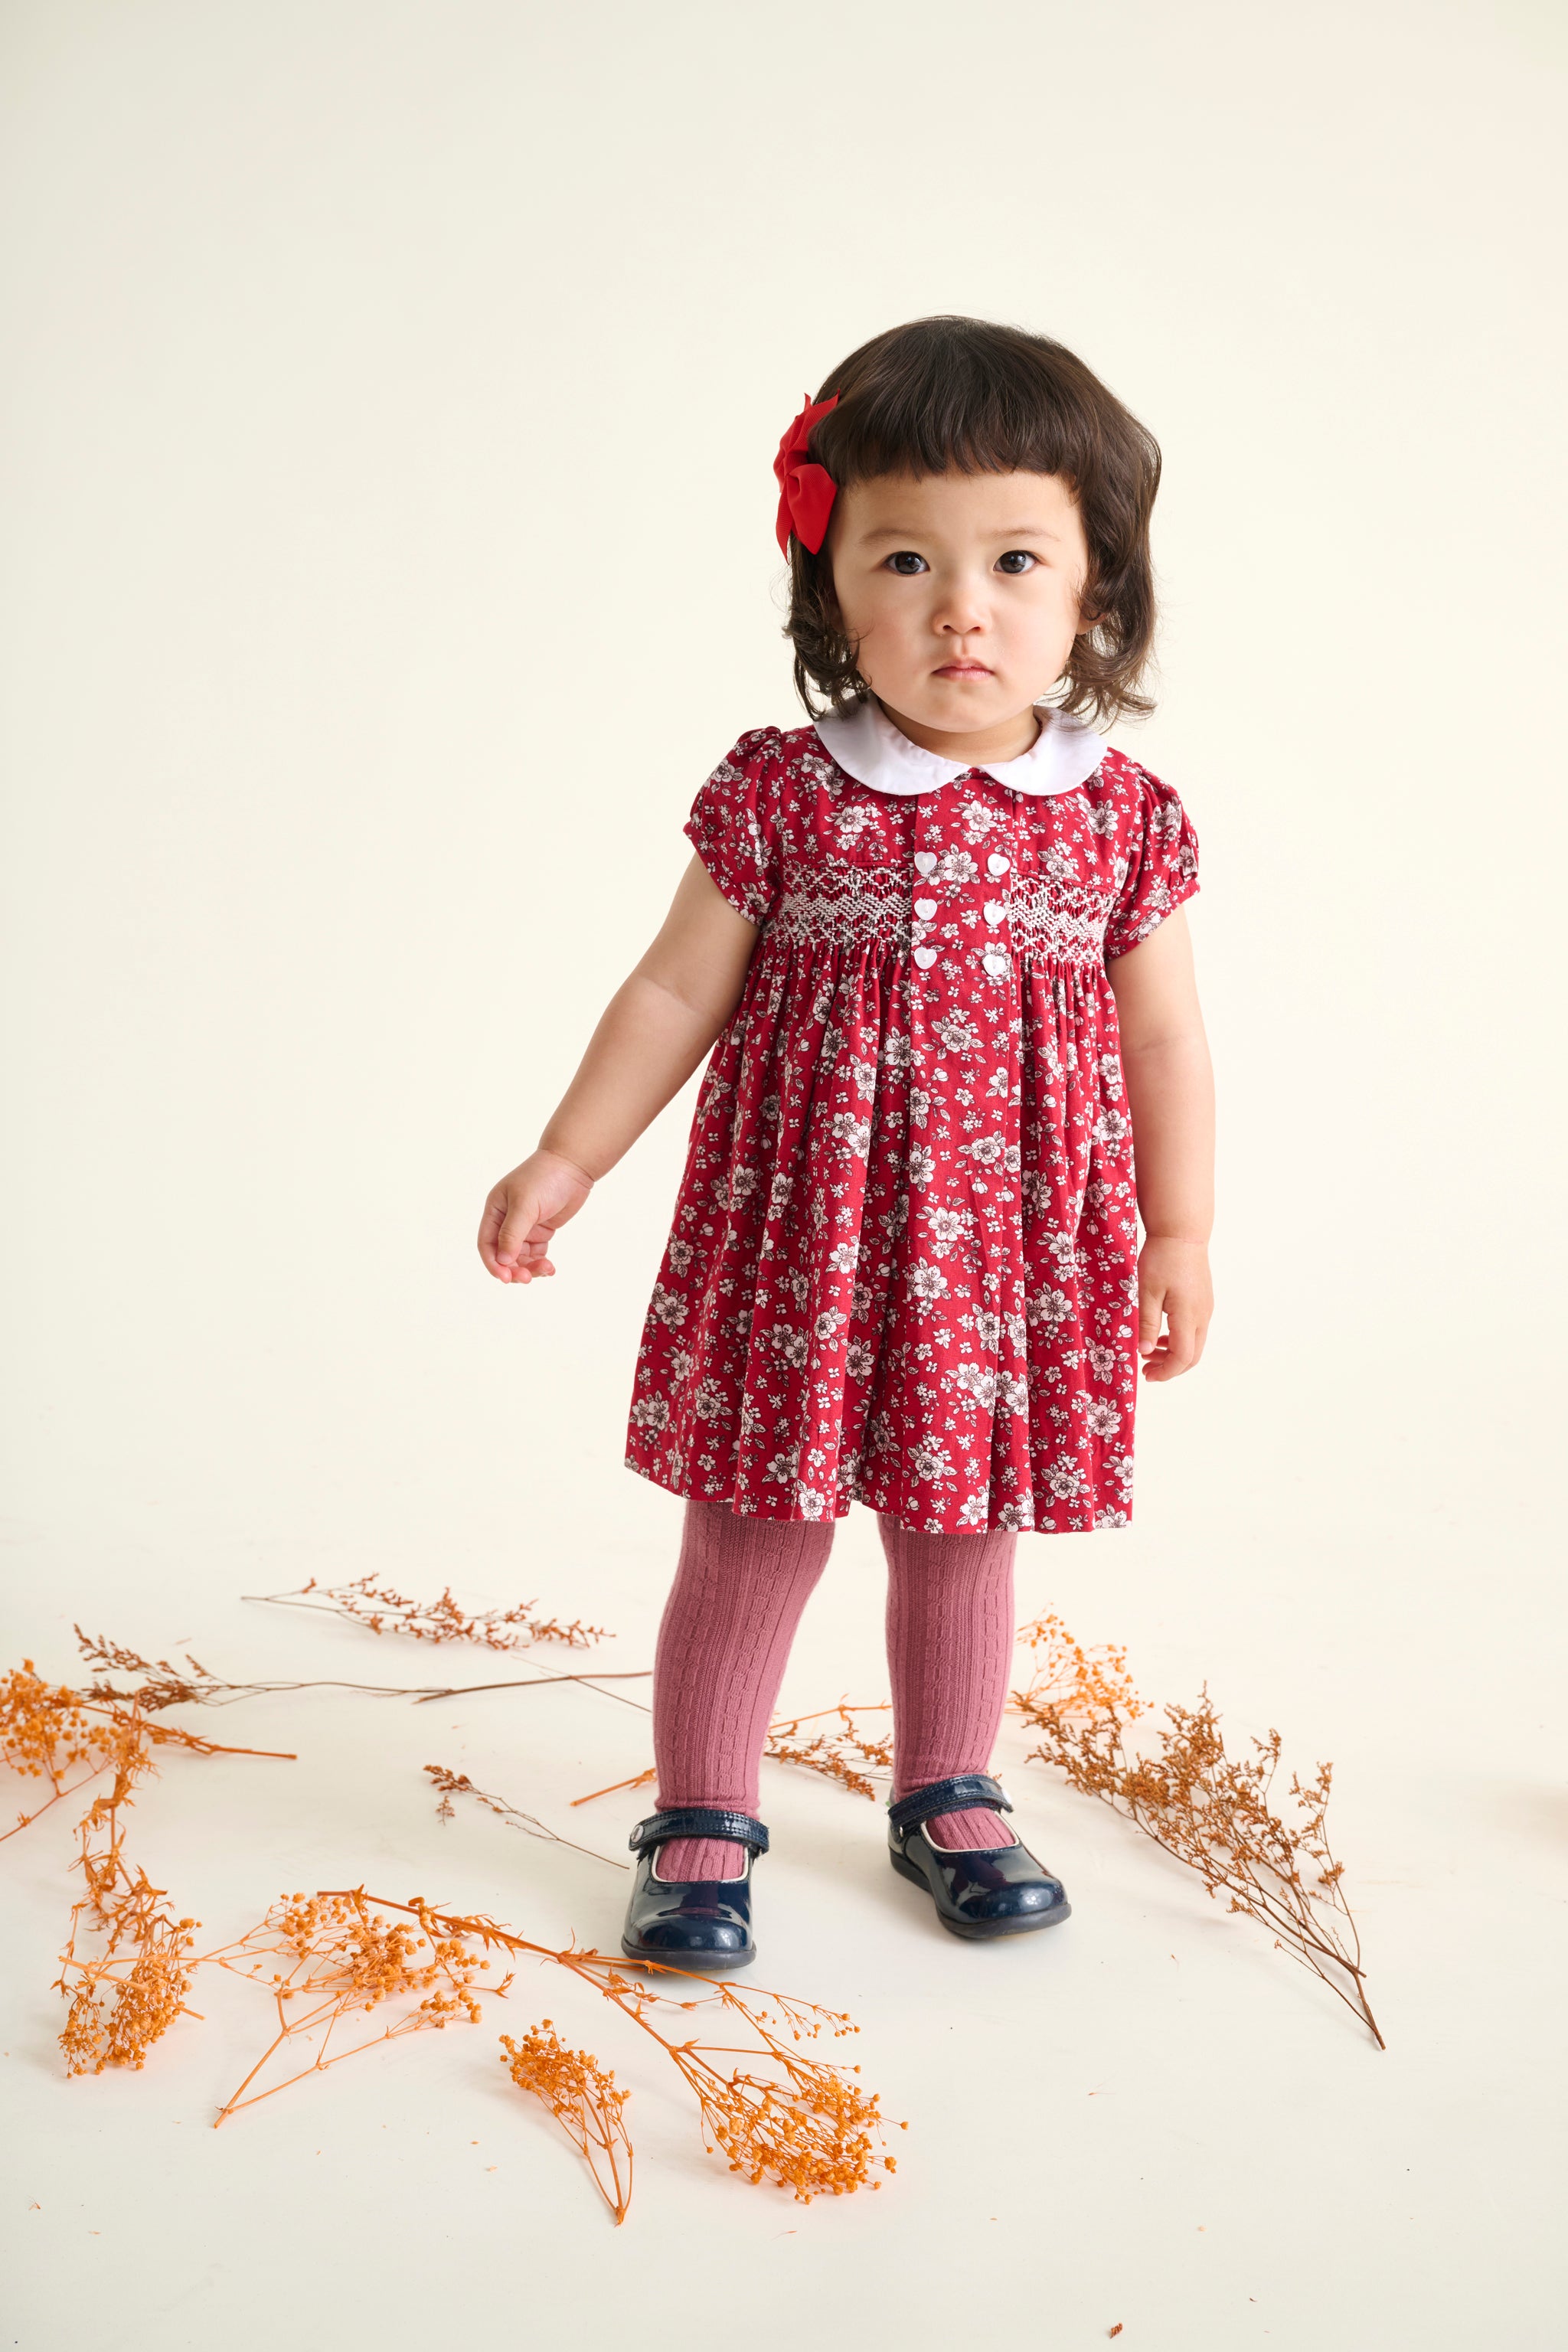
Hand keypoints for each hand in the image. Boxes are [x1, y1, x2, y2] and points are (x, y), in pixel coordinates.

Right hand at [477, 1149, 595, 1284]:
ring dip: (530, 1267)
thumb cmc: (545, 1178)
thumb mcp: (525, 1205)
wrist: (573, 1165)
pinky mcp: (541, 1230)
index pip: (487, 1243)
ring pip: (520, 1257)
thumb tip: (502, 1261)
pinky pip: (535, 1253)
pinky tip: (550, 1268)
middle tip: (528, 1278)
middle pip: (504, 1254)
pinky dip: (541, 1263)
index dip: (493, 1263)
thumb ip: (512, 1233)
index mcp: (495, 1210)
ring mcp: (524, 1226)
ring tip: (546, 1269)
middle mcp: (506, 1220)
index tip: (505, 1278)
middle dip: (514, 1268)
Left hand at [1137, 1235, 1211, 1380]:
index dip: (1166, 1372)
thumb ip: (1147, 1324)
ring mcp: (1206, 1308)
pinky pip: (1195, 1330)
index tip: (1147, 1375)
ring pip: (1195, 1343)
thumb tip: (1145, 1353)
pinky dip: (1179, 1339)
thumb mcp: (1147, 1292)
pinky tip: (1161, 1334)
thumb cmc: (1161, 1258)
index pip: (1183, 1357)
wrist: (1181, 1232)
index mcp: (1188, 1315)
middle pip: (1192, 1356)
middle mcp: (1202, 1315)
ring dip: (1174, 1354)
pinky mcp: (1204, 1301)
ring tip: (1150, 1352)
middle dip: (1170, 1367)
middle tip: (1146, 1369)